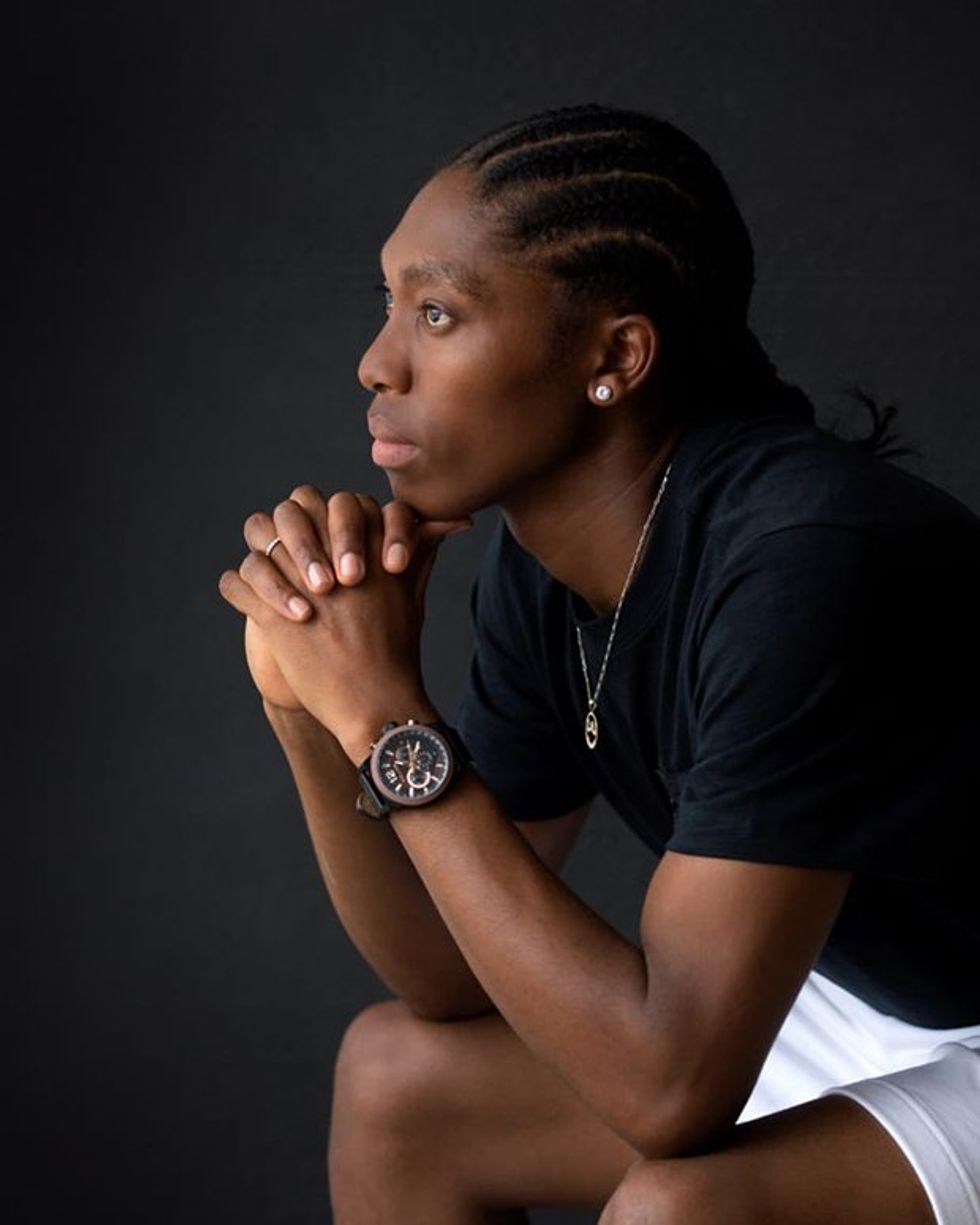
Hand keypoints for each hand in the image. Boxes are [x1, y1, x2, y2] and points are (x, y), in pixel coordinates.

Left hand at [218, 487, 470, 754]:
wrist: (376, 703)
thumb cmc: (397, 652)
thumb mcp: (413, 595)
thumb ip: (422, 550)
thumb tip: (451, 522)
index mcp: (366, 548)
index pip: (339, 502)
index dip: (331, 519)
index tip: (337, 550)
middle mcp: (330, 558)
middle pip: (294, 508)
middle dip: (293, 527)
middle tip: (299, 558)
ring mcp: (299, 584)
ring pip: (259, 540)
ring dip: (261, 554)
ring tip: (267, 574)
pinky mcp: (273, 615)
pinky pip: (236, 584)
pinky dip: (237, 588)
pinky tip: (248, 598)